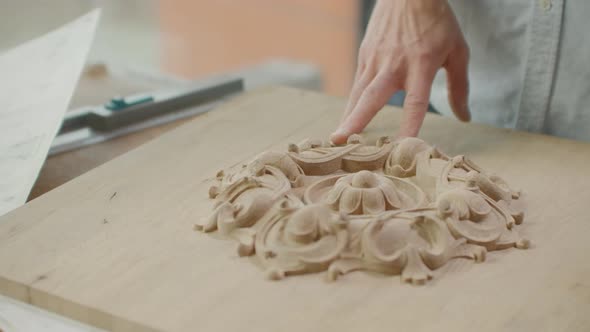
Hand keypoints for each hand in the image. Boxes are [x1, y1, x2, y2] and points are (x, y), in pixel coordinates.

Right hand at [331, 0, 469, 143]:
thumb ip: (459, 86)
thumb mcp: (457, 50)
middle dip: (356, 120)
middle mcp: (394, 64)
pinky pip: (357, 83)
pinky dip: (352, 103)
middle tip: (340, 140)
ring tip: (336, 138)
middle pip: (372, 97)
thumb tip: (464, 117)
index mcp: (421, 64)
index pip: (415, 102)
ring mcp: (375, 59)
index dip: (410, 125)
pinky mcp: (365, 55)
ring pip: (358, 93)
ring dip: (347, 116)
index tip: (404, 146)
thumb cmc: (437, 21)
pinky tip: (347, 119)